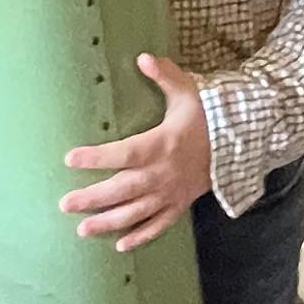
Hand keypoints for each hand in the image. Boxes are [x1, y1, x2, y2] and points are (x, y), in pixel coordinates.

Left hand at [62, 52, 213, 249]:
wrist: (239, 143)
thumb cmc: (206, 116)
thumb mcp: (187, 91)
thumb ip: (165, 75)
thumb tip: (143, 57)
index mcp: (161, 144)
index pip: (123, 153)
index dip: (97, 157)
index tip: (71, 158)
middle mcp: (163, 173)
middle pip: (123, 189)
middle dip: (93, 198)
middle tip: (65, 203)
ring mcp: (171, 193)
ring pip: (137, 212)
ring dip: (109, 223)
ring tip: (82, 230)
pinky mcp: (180, 204)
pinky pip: (159, 225)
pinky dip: (141, 236)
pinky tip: (120, 245)